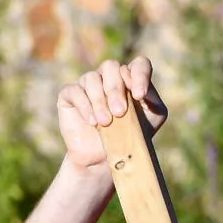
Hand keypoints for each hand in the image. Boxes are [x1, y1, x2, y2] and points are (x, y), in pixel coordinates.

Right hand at [54, 57, 165, 173]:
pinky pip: (75, 91)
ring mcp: (87, 83)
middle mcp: (108, 76)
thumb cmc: (129, 136)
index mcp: (130, 79)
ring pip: (92, 78)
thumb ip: (152, 102)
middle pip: (111, 67)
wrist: (102, 158)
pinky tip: (92, 122)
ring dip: (100, 101)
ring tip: (105, 122)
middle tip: (120, 113)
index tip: (140, 95)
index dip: (140, 75)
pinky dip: (85, 106)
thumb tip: (144, 91)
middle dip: (116, 90)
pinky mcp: (69, 94)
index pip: (139, 64)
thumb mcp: (150, 121)